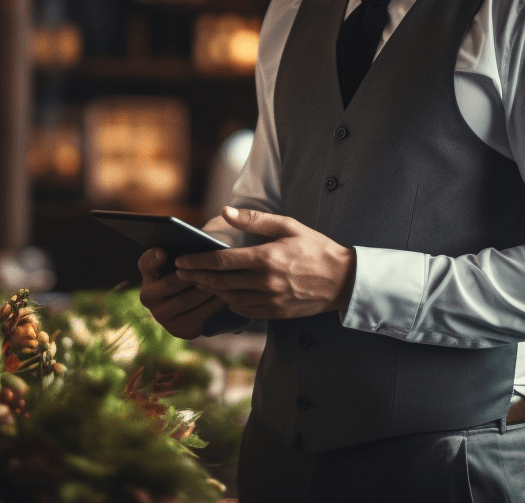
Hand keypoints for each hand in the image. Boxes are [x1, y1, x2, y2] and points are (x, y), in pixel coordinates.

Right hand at [137, 247, 227, 339]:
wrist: (191, 310)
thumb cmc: (190, 275)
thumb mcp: (184, 263)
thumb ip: (186, 252)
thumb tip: (204, 239)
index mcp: (149, 275)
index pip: (146, 264)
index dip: (152, 258)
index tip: (164, 252)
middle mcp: (149, 297)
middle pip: (170, 284)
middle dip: (192, 275)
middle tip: (212, 266)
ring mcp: (161, 315)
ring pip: (187, 300)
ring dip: (206, 289)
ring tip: (225, 279)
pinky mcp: (178, 329)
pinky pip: (199, 315)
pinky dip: (214, 304)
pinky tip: (228, 295)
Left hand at [175, 206, 355, 318]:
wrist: (344, 281)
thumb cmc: (316, 248)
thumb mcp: (289, 226)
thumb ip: (256, 220)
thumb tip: (226, 211)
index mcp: (266, 258)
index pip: (221, 261)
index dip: (197, 261)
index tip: (181, 260)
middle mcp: (265, 283)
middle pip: (220, 282)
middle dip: (196, 277)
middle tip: (179, 273)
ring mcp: (270, 301)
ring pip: (229, 298)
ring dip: (210, 290)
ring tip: (197, 282)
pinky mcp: (275, 313)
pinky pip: (244, 310)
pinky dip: (230, 303)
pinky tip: (224, 294)